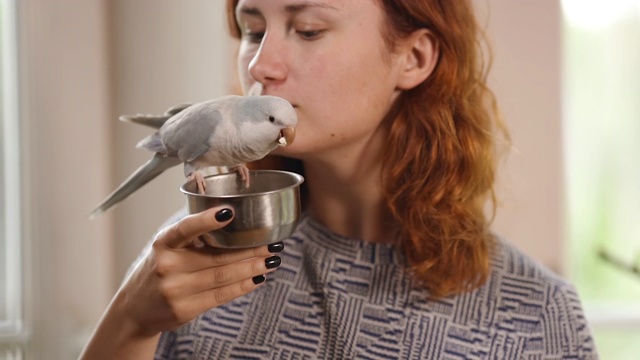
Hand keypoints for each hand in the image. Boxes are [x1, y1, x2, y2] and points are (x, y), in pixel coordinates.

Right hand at [80, 206, 282, 358]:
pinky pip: (221, 295)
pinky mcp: (185, 309)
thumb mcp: (166, 248)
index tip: (229, 212)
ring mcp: (176, 290)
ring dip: (253, 268)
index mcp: (163, 243)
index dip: (206, 220)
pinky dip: (243, 286)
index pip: (185, 228)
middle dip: (250, 250)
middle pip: (217, 257)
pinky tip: (258, 278)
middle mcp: (168, 265)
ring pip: (223, 276)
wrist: (134, 310)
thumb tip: (231, 222)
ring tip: (272, 260)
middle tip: (273, 244)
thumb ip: (191, 237)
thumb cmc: (157, 270)